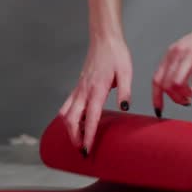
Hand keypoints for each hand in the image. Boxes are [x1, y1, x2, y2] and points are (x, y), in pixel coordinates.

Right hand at [59, 35, 132, 155]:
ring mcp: (79, 89)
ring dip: (69, 129)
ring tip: (78, 140)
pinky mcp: (78, 86)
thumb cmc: (116, 55)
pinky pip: (68, 105)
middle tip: (82, 151)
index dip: (87, 136)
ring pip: (66, 113)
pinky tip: (76, 123)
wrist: (104, 40)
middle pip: (71, 119)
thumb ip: (125, 90)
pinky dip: (68, 118)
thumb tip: (124, 107)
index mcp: (96, 90)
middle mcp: (84, 91)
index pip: (90, 118)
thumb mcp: (126, 71)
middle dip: (74, 137)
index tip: (87, 150)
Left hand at [153, 14, 191, 113]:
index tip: (159, 110)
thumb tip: (175, 89)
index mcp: (171, 54)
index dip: (156, 97)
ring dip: (186, 94)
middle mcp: (177, 53)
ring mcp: (191, 53)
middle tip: (187, 101)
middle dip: (176, 99)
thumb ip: (179, 66)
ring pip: (178, 82)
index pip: (157, 79)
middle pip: (166, 85)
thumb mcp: (186, 52)